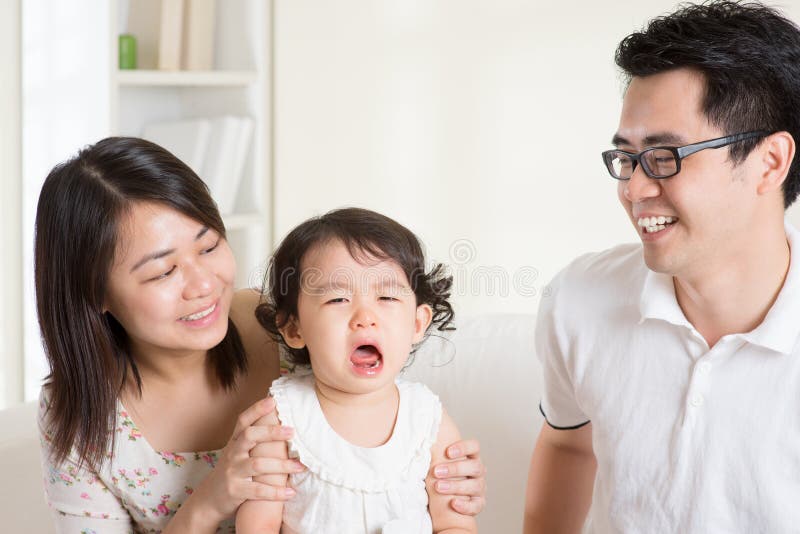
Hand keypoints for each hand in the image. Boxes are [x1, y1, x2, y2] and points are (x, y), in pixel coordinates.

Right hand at [187, 397, 304, 524]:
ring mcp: (232, 472)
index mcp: (235, 442)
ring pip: (258, 464)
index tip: (273, 401)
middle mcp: (232, 453)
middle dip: (271, 432)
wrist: (210, 499)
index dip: (256, 410)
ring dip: (282, 466)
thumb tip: (281, 422)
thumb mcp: (238, 452)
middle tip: (292, 431)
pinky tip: (290, 493)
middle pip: (249, 436)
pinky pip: (258, 490)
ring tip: (300, 467)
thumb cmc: (233, 471)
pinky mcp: (235, 491)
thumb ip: (254, 440)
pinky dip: (275, 492)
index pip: (243, 421)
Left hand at [430, 438, 485, 515]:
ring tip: (438, 487)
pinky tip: (453, 503)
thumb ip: (435, 452)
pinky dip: (465, 505)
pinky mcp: (478, 504)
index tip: (447, 452)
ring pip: (476, 485)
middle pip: (475, 466)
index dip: (463, 447)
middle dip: (455, 469)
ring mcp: (479, 488)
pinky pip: (476, 505)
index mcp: (471, 457)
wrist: (443, 500)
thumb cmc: (439, 476)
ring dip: (456, 486)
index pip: (474, 447)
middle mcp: (478, 472)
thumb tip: (419, 438)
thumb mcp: (438, 462)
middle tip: (436, 471)